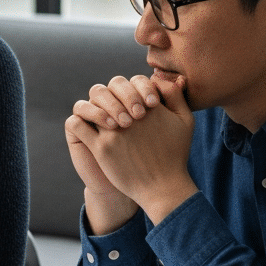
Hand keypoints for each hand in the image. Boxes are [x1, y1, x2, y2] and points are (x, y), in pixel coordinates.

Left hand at [72, 73, 198, 225]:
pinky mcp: (101, 148)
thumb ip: (175, 95)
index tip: (139, 107)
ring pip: (92, 104)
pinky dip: (81, 121)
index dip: (133, 90)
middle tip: (120, 112)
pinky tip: (88, 128)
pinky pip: (80, 125)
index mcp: (151, 106)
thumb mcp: (186, 120)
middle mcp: (130, 116)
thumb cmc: (175, 154)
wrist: (162, 188)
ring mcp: (113, 132)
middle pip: (109, 88)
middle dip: (113, 96)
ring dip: (96, 107)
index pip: (132, 82)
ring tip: (105, 120)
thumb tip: (159, 78)